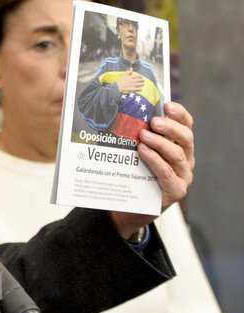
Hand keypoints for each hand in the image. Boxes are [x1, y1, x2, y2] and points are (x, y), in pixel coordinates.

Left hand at [109, 101, 194, 238]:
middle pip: (186, 138)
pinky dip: (155, 160)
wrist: (128, 208)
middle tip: (153, 121)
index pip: (186, 126)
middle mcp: (185, 161)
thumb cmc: (133, 175)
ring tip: (143, 135)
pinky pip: (167, 173)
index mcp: (180, 147)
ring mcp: (183, 177)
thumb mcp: (137, 152)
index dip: (180, 114)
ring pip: (177, 154)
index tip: (167, 104)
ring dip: (159, 142)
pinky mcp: (176, 191)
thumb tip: (125, 113)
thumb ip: (139, 136)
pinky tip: (142, 151)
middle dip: (170, 127)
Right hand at [116, 68, 144, 94]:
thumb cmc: (121, 81)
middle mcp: (132, 81)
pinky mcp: (131, 89)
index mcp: (130, 77)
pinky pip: (136, 89)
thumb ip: (128, 72)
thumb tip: (132, 68)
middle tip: (144, 80)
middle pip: (138, 80)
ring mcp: (132, 85)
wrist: (118, 86)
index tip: (142, 76)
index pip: (136, 76)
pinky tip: (141, 89)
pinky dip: (139, 89)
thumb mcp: (124, 75)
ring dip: (141, 84)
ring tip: (144, 83)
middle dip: (141, 80)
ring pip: (138, 84)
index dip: (139, 76)